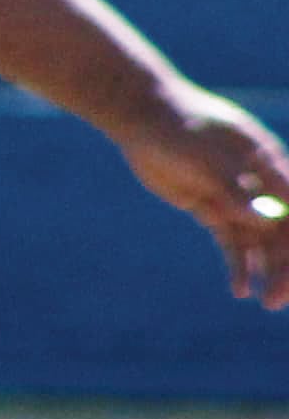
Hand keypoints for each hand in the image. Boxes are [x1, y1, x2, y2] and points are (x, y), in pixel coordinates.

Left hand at [116, 87, 288, 307]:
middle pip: (283, 232)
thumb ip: (234, 187)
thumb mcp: (206, 156)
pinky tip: (239, 290)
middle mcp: (260, 183)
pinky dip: (239, 265)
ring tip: (265, 302)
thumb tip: (266, 219)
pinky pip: (232, 241)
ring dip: (266, 271)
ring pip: (260, 241)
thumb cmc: (179, 125)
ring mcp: (236, 197)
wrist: (143, 116)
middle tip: (278, 300)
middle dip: (286, 267)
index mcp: (270, 164)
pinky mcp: (212, 207)